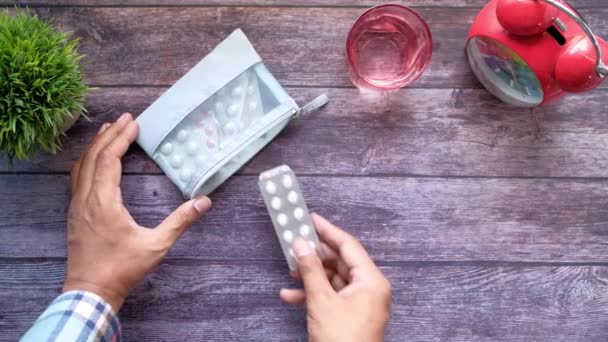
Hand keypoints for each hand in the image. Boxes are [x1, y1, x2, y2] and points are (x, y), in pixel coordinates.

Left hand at [64, 113, 211, 311]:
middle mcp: (85, 199)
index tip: (133, 124)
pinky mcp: (74, 214)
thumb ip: (180, 222)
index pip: (108, 160)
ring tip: (108, 130)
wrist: (91, 291)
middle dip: (109, 135)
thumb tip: (204, 202)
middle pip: (93, 157)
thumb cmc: (122, 269)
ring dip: (95, 146)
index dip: (121, 139)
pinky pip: (77, 178)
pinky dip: (87, 161)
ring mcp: (76, 206)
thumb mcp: (156, 245)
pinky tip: (94, 160)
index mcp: (103, 202)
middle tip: (125, 119)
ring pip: (81, 166)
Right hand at [280, 214, 390, 341]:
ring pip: (333, 280)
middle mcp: (369, 289)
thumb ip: (310, 269)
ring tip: (290, 271)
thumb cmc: (341, 339)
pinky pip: (331, 297)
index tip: (311, 218)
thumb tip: (300, 244)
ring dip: (311, 276)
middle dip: (315, 255)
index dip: (328, 231)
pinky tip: (289, 296)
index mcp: (371, 281)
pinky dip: (312, 294)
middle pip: (340, 262)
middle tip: (295, 243)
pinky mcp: (350, 316)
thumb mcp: (321, 300)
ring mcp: (360, 303)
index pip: (348, 246)